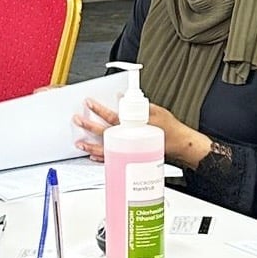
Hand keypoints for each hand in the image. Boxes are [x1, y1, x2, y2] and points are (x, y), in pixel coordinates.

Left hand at [73, 98, 208, 165]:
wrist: (179, 145)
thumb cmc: (169, 129)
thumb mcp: (155, 110)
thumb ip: (138, 104)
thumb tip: (122, 97)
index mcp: (133, 126)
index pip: (112, 116)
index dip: (98, 110)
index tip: (89, 103)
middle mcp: (128, 139)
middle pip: (103, 133)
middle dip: (88, 126)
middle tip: (77, 120)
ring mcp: (129, 150)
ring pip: (105, 149)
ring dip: (90, 147)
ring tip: (79, 143)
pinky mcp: (131, 158)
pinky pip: (112, 160)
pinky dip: (102, 158)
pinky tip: (93, 156)